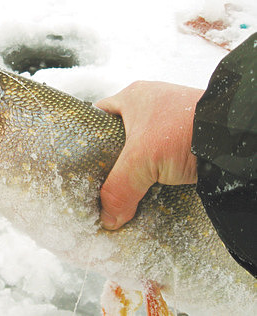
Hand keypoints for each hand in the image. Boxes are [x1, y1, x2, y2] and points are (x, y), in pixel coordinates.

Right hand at [95, 81, 203, 229]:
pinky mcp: (187, 136)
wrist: (234, 137)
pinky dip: (156, 171)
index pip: (98, 116)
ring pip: (142, 148)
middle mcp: (150, 104)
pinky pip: (162, 156)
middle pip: (119, 135)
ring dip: (136, 168)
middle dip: (112, 159)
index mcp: (132, 96)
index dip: (87, 139)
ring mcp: (170, 120)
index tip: (82, 163)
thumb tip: (108, 219)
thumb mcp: (141, 161)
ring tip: (124, 190)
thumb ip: (118, 190)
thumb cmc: (182, 132)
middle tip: (101, 182)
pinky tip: (150, 188)